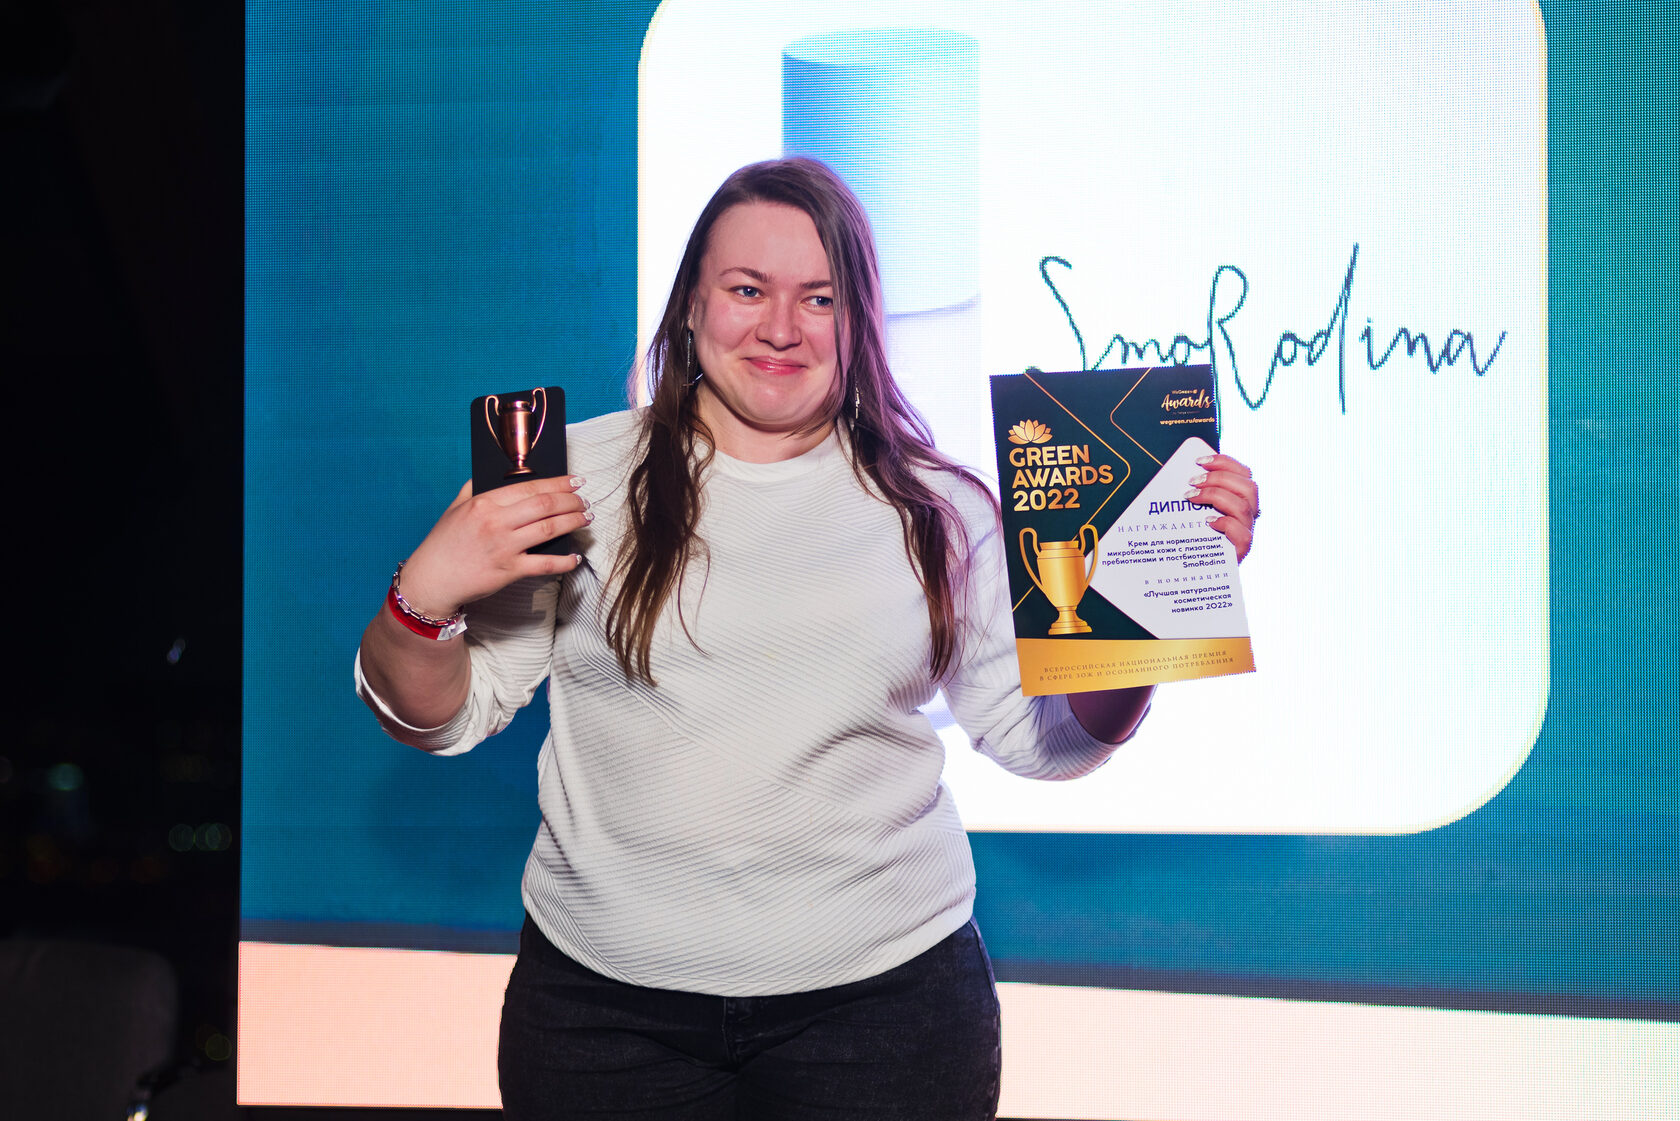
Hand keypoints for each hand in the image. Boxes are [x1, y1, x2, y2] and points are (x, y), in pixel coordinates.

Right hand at [396, 475, 590, 616]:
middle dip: (571, 501)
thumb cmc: (443, 544)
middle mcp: (496, 522)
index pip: (529, 487)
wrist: (432, 580)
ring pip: (549, 530)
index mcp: (484, 503)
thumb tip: (489, 473)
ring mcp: (504, 547)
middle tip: (585, 501)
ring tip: (586, 518)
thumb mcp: (454, 508)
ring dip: (573, 522)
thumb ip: (474, 489)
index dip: (558, 483)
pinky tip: (575, 557)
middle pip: (545, 505)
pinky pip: (544, 564)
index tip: (575, 481)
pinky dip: (564, 561)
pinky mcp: (509, 571)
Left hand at [1187, 454, 1257, 561]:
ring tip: (1191, 498)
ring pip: (1243, 507)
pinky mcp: (1241, 551)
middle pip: (1248, 487)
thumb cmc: (1191, 538)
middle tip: (1192, 481)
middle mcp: (1248, 515)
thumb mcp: (1193, 511)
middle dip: (1219, 478)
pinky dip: (1224, 523)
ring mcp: (1247, 532)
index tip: (1200, 461)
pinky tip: (1207, 522)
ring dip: (1215, 496)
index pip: (1244, 474)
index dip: (1225, 463)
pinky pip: (1242, 534)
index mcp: (1241, 500)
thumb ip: (1196, 494)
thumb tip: (1184, 478)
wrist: (1193, 572)